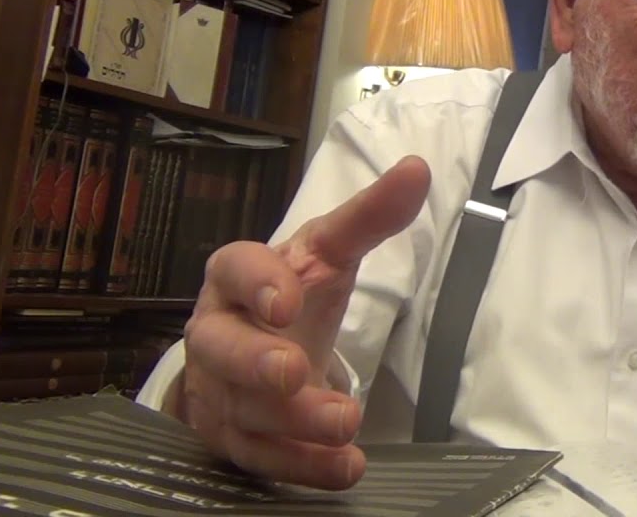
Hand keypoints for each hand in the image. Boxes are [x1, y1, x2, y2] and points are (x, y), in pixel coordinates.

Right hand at [180, 155, 430, 489]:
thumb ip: (370, 215)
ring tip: (345, 425)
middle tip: (293, 370)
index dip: (256, 284)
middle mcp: (218, 333)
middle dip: (255, 363)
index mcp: (236, 277)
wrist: (257, 349)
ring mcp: (220, 390)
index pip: (234, 269)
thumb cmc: (291, 291)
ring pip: (243, 410)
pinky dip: (301, 465)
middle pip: (221, 349)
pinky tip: (343, 467)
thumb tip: (417, 169)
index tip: (288, 299)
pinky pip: (259, 457)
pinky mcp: (234, 437)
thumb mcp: (330, 251)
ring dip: (293, 422)